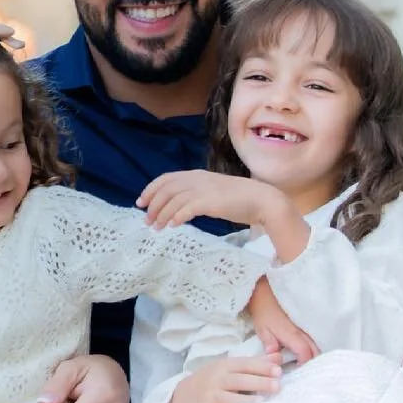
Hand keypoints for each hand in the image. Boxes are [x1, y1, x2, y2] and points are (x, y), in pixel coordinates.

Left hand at [137, 170, 282, 229]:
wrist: (262, 200)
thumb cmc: (238, 199)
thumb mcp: (212, 192)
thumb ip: (195, 195)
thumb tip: (176, 207)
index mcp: (196, 175)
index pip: (166, 179)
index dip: (150, 189)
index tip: (140, 202)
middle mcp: (197, 179)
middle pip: (166, 190)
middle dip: (152, 205)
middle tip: (146, 220)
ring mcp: (204, 189)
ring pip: (173, 200)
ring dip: (161, 215)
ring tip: (156, 227)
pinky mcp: (211, 201)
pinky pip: (187, 209)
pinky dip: (177, 217)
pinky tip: (172, 226)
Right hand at [167, 354, 282, 402]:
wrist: (182, 398)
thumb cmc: (213, 382)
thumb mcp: (229, 368)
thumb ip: (254, 364)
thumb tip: (279, 357)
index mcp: (223, 366)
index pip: (244, 364)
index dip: (261, 367)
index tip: (278, 371)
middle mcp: (215, 380)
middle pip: (239, 381)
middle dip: (258, 383)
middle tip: (277, 386)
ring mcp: (209, 397)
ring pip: (229, 400)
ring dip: (246, 402)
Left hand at [246, 279, 318, 363]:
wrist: (266, 289)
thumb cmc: (263, 308)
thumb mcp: (262, 327)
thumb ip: (269, 343)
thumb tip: (275, 358)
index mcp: (291, 333)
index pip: (305, 353)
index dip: (304, 365)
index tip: (298, 372)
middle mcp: (303, 330)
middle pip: (316, 350)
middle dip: (312, 362)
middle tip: (303, 370)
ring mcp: (307, 325)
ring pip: (318, 344)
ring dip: (314, 354)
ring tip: (306, 362)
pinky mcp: (307, 321)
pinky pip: (315, 336)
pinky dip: (314, 345)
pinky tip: (307, 350)